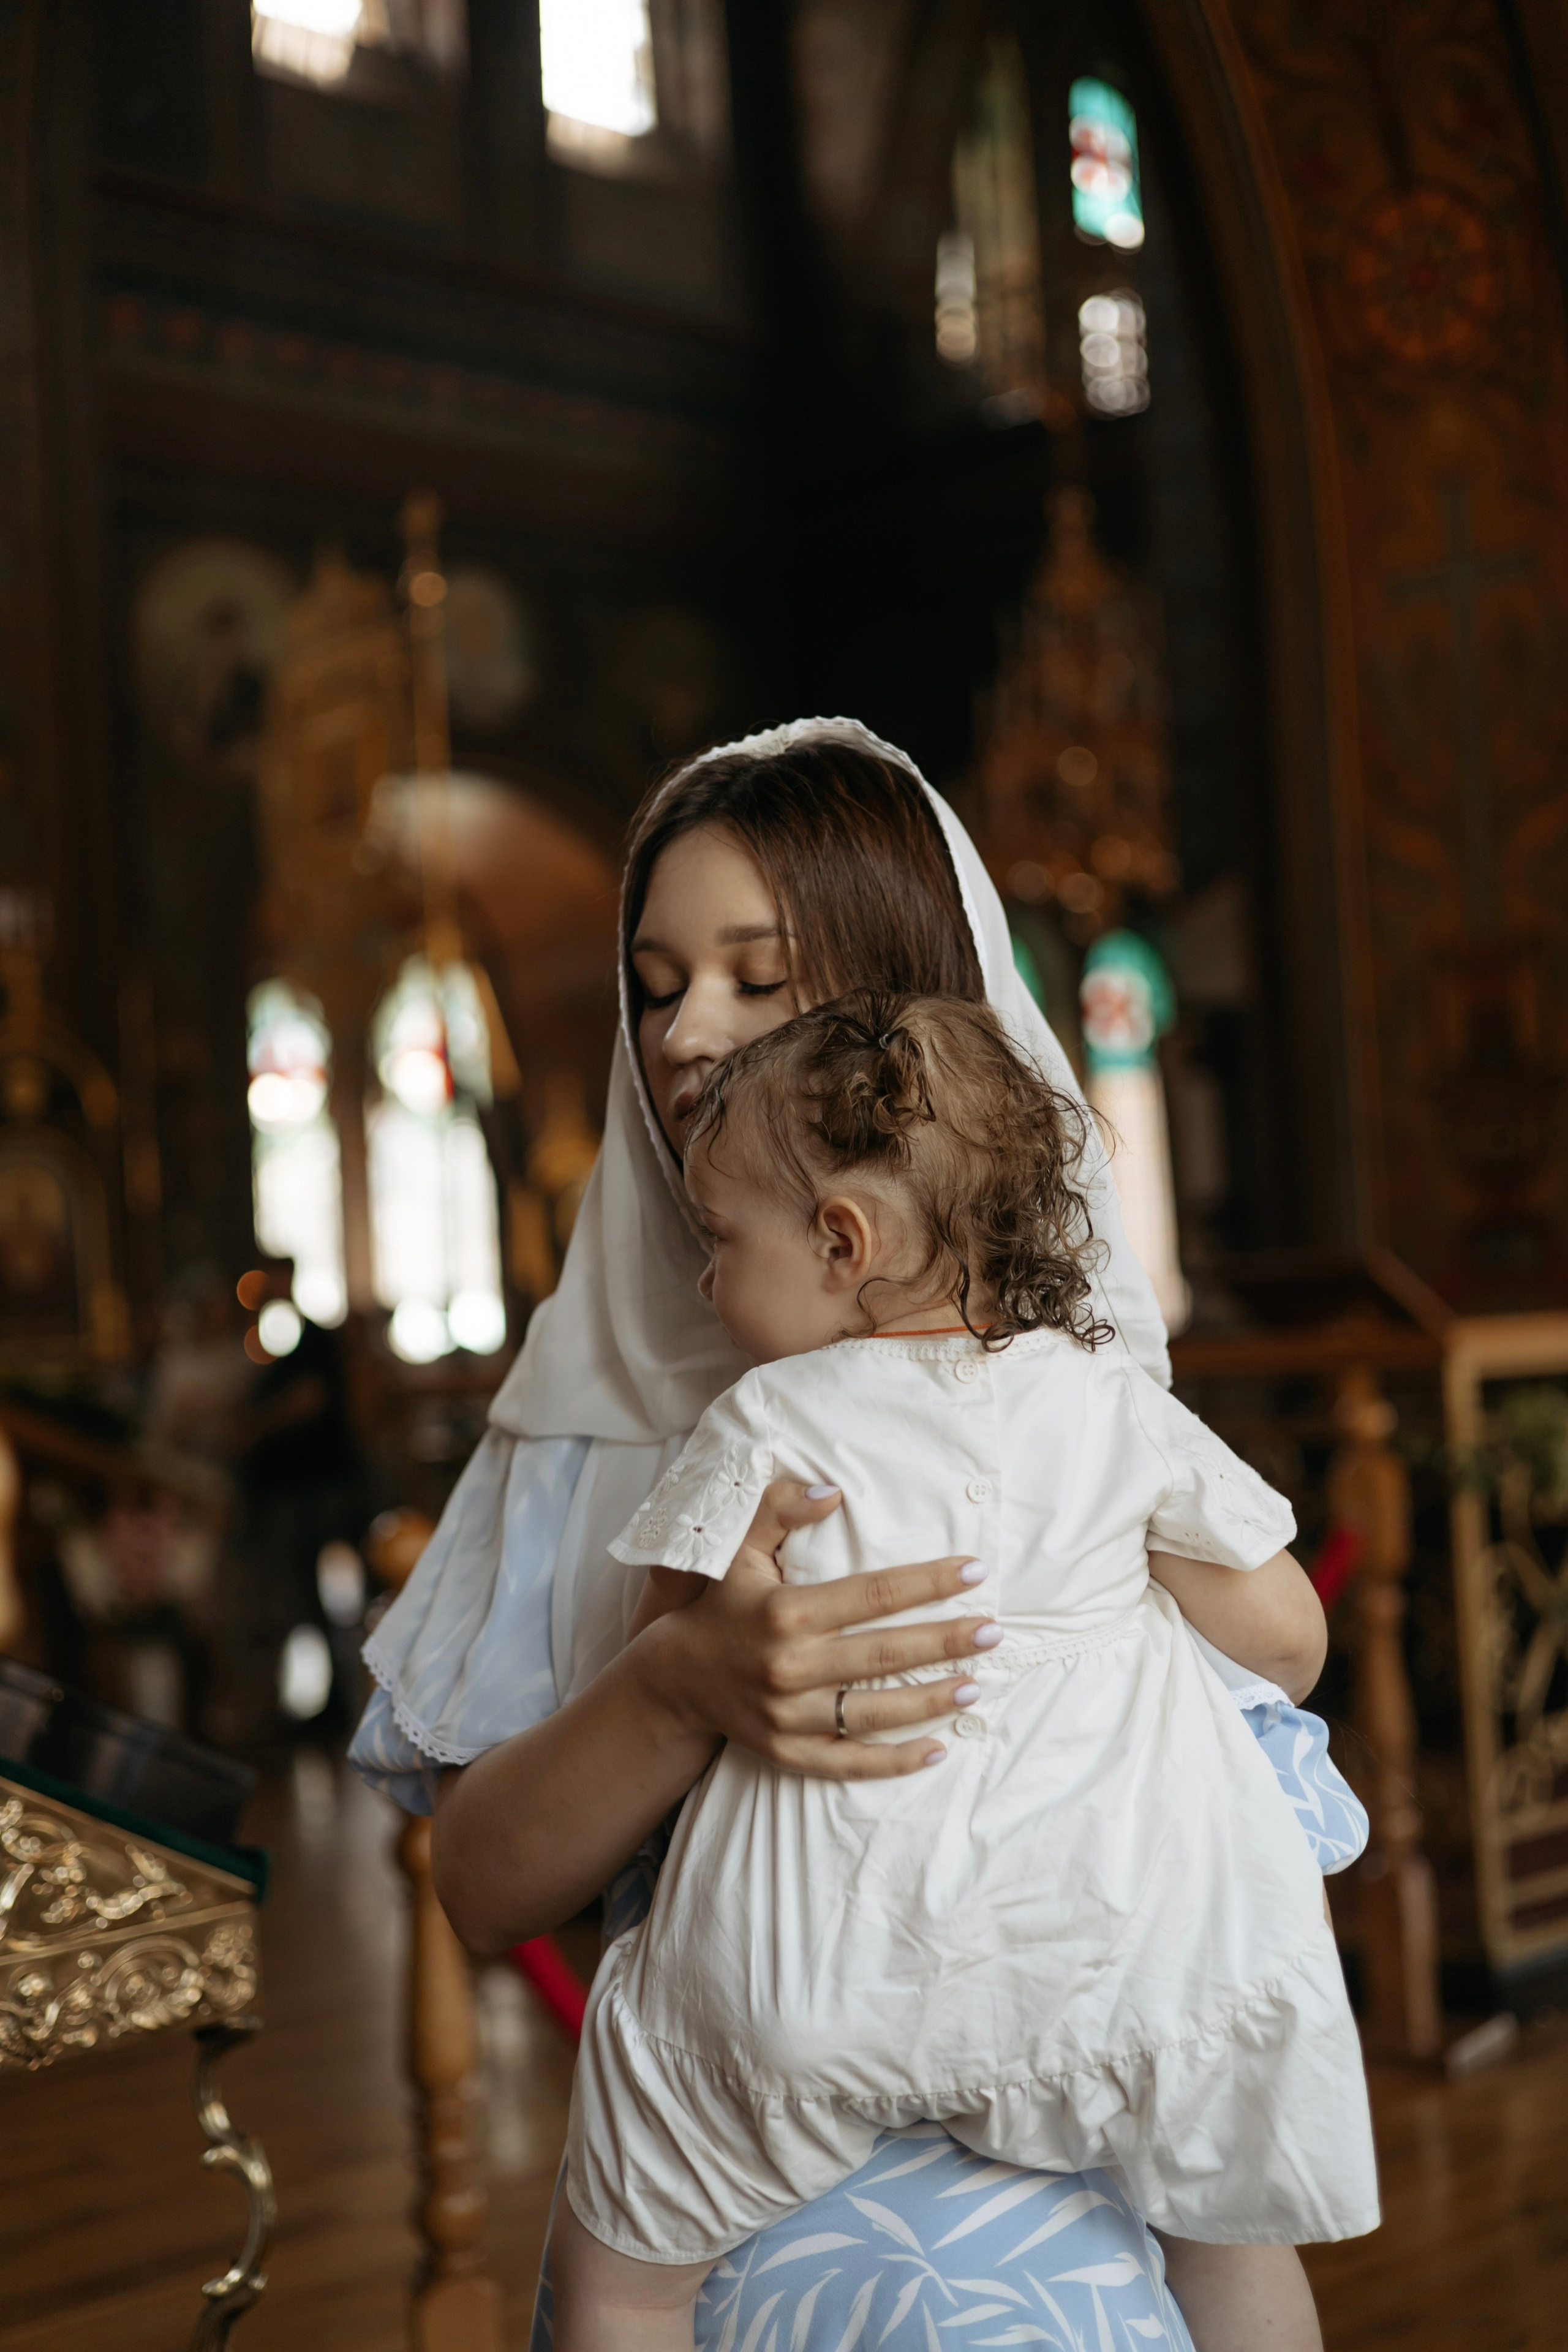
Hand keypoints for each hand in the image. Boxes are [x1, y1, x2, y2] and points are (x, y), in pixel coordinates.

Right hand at [633, 1480, 997, 1778]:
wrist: (675, 1679)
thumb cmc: (721, 1606)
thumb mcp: (738, 1550)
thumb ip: (778, 1510)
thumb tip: (831, 1491)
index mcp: (786, 1612)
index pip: (874, 1593)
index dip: (928, 1581)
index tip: (974, 1571)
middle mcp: (790, 1666)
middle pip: (885, 1653)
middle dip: (946, 1642)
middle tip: (993, 1631)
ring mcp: (790, 1716)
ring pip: (876, 1711)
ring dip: (931, 1700)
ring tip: (976, 1684)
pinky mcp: (789, 1753)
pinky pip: (851, 1762)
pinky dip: (895, 1761)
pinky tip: (937, 1748)